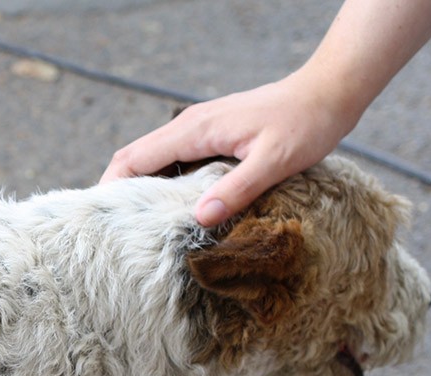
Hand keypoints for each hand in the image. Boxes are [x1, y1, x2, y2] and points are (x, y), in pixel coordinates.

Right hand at [101, 71, 359, 226]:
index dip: (111, 188)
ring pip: (151, 157)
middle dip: (117, 190)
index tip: (101, 220)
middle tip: (112, 229)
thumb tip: (199, 218)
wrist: (329, 91)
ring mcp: (200, 127)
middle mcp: (190, 125)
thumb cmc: (306, 124)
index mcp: (195, 130)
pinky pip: (172, 156)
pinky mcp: (211, 133)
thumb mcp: (276, 161)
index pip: (134, 158)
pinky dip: (159, 179)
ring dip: (138, 186)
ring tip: (135, 223)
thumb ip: (237, 189)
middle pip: (134, 157)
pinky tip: (169, 204)